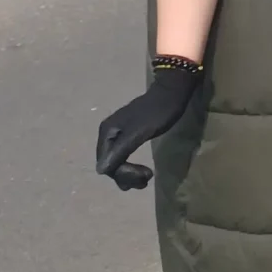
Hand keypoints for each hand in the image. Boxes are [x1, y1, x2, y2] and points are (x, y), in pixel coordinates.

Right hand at [94, 60, 201, 189]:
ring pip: (116, 163)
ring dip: (129, 174)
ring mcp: (116, 135)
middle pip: (110, 165)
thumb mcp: (139, 132)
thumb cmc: (157, 112)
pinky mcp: (126, 136)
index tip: (146, 175)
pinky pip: (122, 157)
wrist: (171, 92)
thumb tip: (100, 170)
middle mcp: (107, 134)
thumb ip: (120, 150)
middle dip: (127, 175)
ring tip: (146, 178)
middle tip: (147, 179)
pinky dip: (131, 168)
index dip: (124, 174)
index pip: (107, 164)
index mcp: (107, 132)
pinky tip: (142, 173)